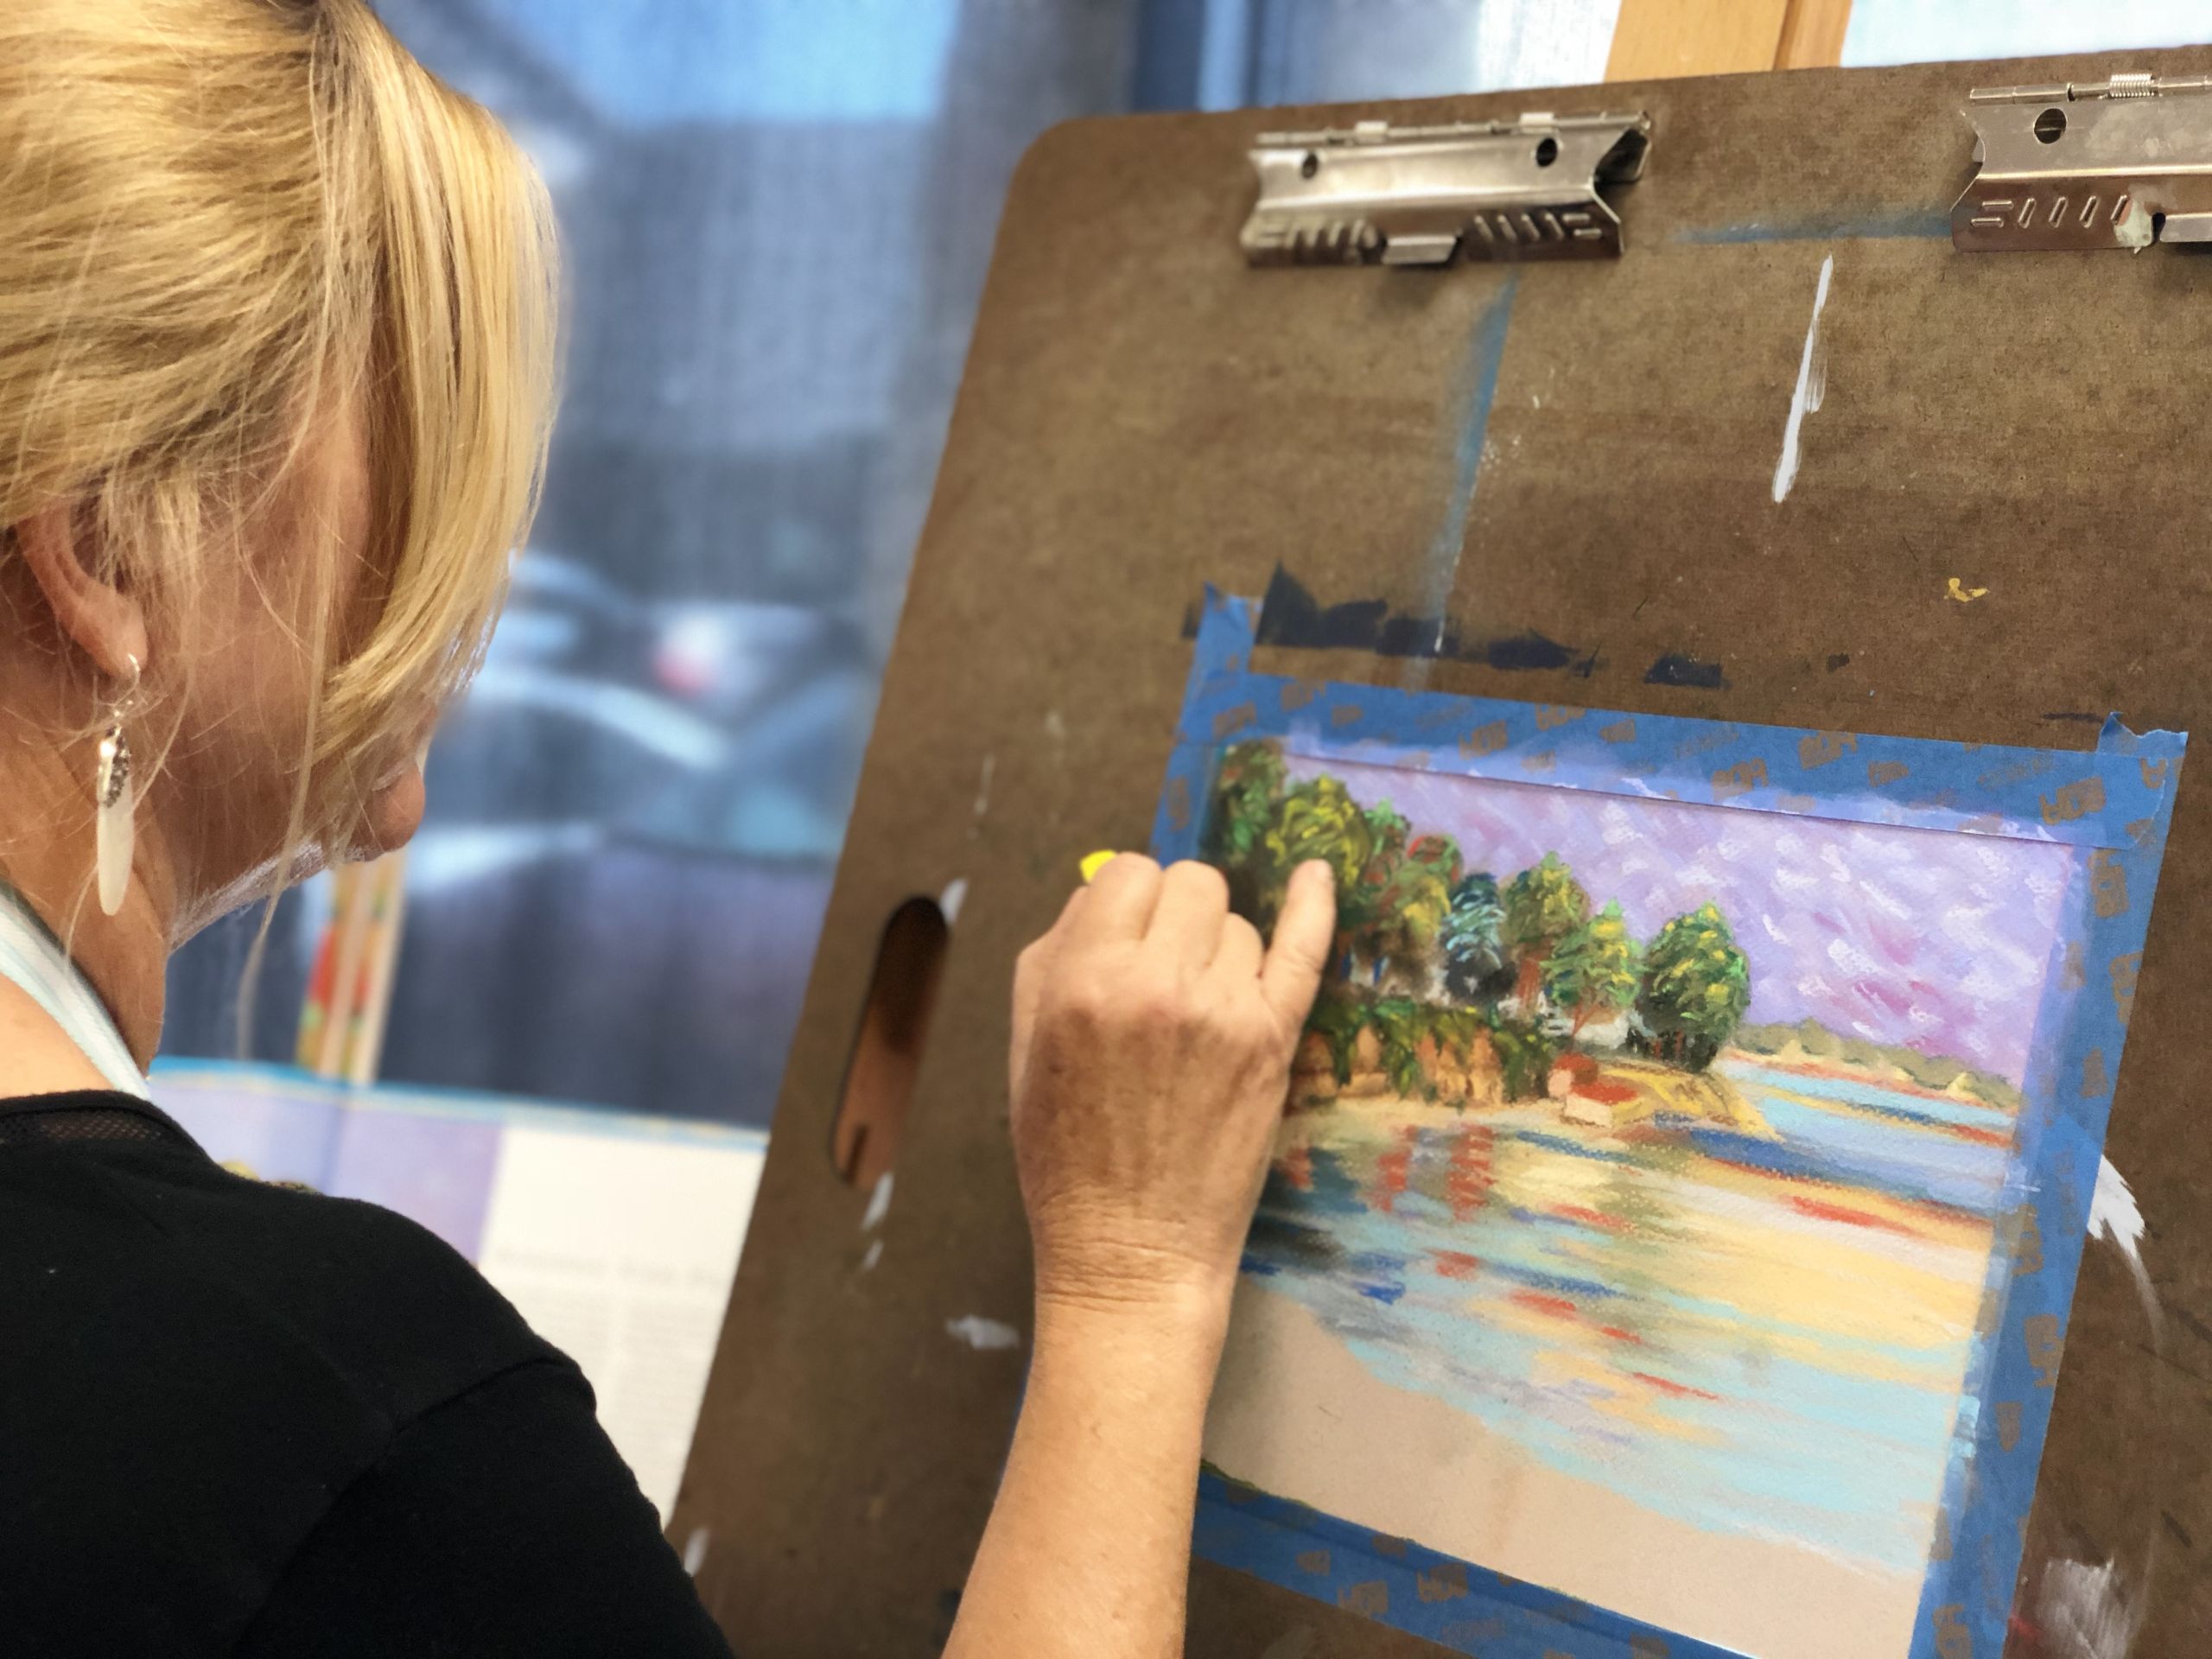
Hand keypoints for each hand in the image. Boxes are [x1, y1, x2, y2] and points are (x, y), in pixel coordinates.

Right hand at [1008, 855, 1335, 1326]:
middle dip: (1174, 914)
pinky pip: (1303, 951)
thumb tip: (1099, 891)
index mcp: (1082, 979)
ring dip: (1217, 948)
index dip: (1126, 904)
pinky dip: (1314, 907)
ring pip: (1237, 922)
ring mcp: (1223, 1010)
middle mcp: (1156, 982)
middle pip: (1190, 884)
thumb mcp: (1023, 1048)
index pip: (1126, 874)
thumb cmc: (1065, 1158)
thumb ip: (1053, 957)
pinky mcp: (1273, 1044)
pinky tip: (1316, 875)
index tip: (1126, 940)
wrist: (1130, 1250)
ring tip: (1195, 1012)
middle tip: (1161, 970)